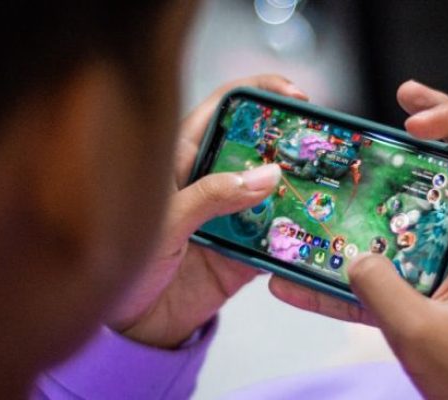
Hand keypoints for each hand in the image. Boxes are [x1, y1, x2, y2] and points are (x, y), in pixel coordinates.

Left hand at [107, 75, 307, 347]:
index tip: (292, 97)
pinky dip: (296, 236)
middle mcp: (211, 182)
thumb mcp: (162, 222)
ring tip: (325, 185)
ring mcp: (231, 217)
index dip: (258, 94)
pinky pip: (278, 238)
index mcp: (181, 159)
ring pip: (274, 192)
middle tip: (319, 144)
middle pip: (258, 149)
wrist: (129, 326)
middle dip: (290, 142)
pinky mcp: (246, 253)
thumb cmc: (122, 264)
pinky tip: (312, 230)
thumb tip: (266, 175)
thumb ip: (211, 195)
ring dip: (300, 189)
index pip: (222, 110)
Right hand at [269, 81, 447, 398]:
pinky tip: (303, 286)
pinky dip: (356, 275)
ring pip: (415, 221)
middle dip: (404, 151)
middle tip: (362, 139)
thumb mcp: (421, 333)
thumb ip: (378, 288)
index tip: (410, 119)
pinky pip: (396, 273)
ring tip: (325, 204)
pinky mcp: (442, 297)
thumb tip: (349, 257)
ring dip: (371, 213)